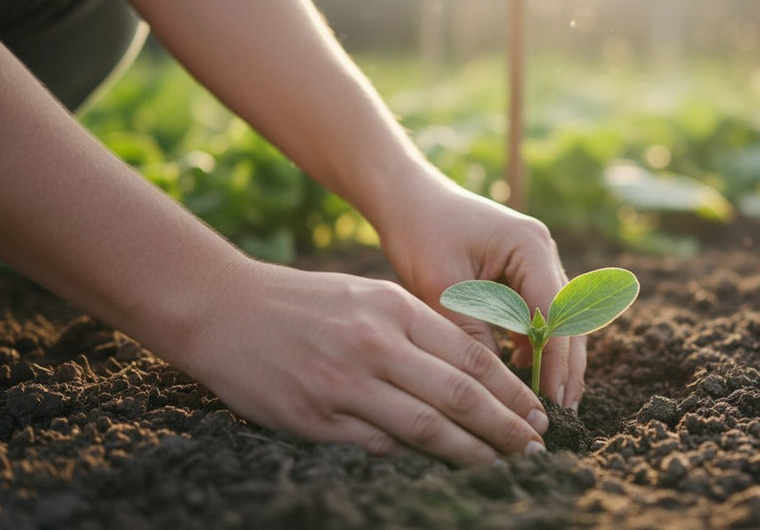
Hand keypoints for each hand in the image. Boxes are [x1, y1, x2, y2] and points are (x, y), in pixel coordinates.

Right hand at [182, 259, 547, 465]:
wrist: (223, 308)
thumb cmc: (303, 301)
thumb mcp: (367, 294)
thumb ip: (417, 329)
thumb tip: (470, 376)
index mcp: (393, 308)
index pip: (471, 357)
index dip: (511, 391)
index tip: (537, 413)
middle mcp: (374, 344)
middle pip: (458, 395)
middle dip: (505, 427)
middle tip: (536, 448)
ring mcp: (343, 383)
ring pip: (424, 428)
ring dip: (470, 452)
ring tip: (500, 465)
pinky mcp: (314, 418)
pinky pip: (376, 447)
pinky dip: (412, 459)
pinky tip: (437, 466)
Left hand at [378, 181, 586, 410]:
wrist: (406, 202)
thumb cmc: (420, 234)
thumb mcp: (442, 289)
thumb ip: (473, 334)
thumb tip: (498, 386)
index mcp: (530, 246)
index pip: (555, 312)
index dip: (557, 359)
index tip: (554, 400)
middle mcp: (542, 252)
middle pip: (568, 317)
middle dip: (566, 365)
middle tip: (562, 412)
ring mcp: (535, 262)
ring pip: (557, 319)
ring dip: (554, 358)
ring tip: (550, 402)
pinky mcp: (521, 274)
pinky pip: (537, 315)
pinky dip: (535, 345)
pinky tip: (525, 374)